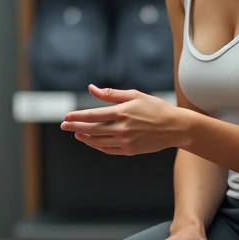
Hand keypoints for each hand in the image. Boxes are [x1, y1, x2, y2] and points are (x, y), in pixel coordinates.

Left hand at [60, 85, 187, 155]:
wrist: (175, 127)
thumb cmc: (155, 108)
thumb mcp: (134, 95)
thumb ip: (111, 94)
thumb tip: (91, 88)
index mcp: (122, 112)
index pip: (92, 115)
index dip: (77, 116)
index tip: (66, 116)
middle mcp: (121, 128)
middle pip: (91, 129)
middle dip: (75, 127)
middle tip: (63, 126)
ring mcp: (125, 141)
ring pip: (98, 141)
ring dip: (84, 137)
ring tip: (75, 133)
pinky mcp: (130, 150)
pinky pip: (108, 150)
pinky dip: (97, 146)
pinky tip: (91, 141)